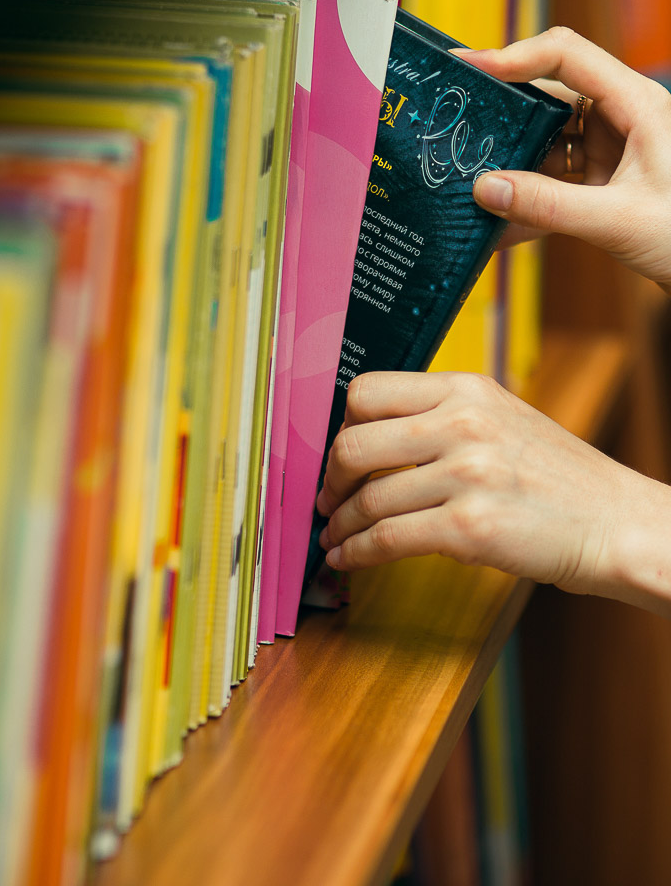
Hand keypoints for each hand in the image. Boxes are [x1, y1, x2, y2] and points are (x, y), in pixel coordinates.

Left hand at [315, 370, 670, 615]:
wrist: (619, 524)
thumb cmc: (557, 478)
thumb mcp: (499, 418)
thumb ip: (439, 417)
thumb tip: (366, 436)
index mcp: (464, 389)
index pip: (366, 391)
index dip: (341, 427)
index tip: (339, 453)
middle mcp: (462, 424)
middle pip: (354, 444)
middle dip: (330, 479)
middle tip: (327, 499)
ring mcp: (465, 476)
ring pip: (366, 500)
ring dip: (340, 525)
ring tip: (335, 535)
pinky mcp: (469, 528)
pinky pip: (386, 540)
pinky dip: (356, 553)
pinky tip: (348, 558)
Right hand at [457, 27, 670, 293]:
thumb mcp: (619, 219)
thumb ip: (547, 205)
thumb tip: (484, 189)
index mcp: (638, 104)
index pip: (566, 56)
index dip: (514, 56)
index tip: (468, 68)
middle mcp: (621, 119)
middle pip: (545, 97)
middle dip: (501, 115)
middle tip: (456, 126)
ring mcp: (609, 150)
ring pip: (542, 141)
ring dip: (508, 164)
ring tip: (467, 180)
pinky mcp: (599, 182)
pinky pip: (548, 182)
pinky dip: (522, 201)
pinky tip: (496, 225)